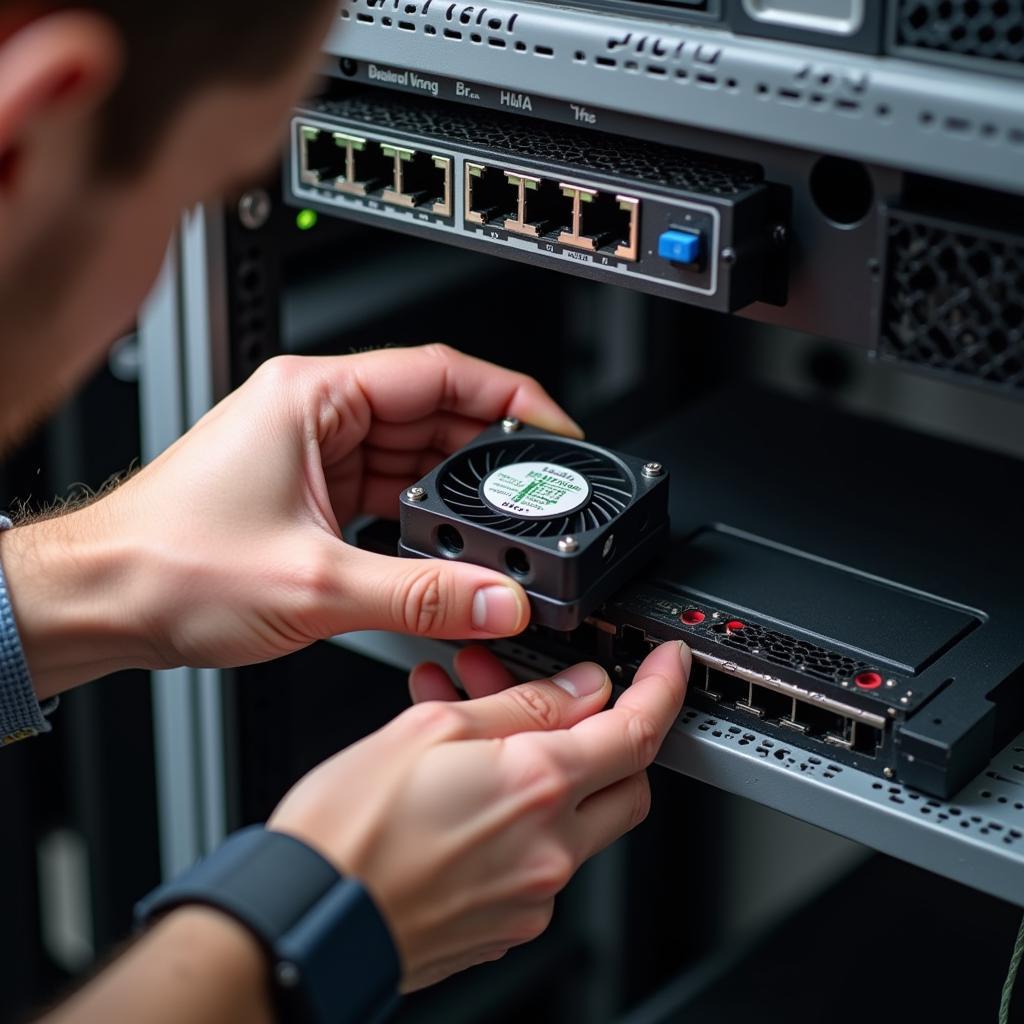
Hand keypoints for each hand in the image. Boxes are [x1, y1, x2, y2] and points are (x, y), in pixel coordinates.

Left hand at [0, 346, 581, 695]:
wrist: (100, 602)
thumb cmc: (165, 565)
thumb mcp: (314, 584)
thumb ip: (422, 597)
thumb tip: (496, 602)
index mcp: (313, 395)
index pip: (440, 372)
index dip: (510, 397)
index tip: (554, 430)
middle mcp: (314, 413)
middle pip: (432, 414)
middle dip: (489, 455)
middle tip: (537, 496)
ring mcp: (311, 453)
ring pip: (412, 458)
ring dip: (455, 494)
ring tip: (500, 529)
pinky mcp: (309, 493)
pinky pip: (387, 493)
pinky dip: (421, 519)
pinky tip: (447, 549)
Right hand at [269, 641, 689, 990]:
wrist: (306, 921)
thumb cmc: (348, 829)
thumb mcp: (431, 731)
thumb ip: (520, 708)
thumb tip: (578, 691)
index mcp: (537, 789)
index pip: (637, 731)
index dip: (661, 689)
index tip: (668, 665)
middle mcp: (548, 852)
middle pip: (626, 783)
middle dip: (610, 735)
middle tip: (561, 699)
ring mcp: (530, 897)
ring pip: (576, 818)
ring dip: (547, 768)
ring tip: (477, 726)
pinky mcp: (505, 926)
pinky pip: (539, 858)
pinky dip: (521, 814)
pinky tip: (469, 783)